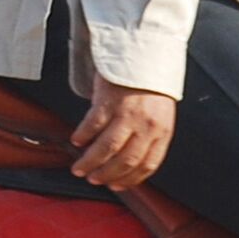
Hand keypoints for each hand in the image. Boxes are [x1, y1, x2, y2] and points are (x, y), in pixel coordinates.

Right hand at [70, 73, 177, 188]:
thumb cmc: (150, 84)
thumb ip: (150, 136)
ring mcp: (127, 114)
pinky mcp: (109, 101)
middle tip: (93, 180)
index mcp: (162, 131)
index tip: (116, 186)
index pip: (147, 165)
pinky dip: (83, 136)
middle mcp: (146, 126)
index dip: (129, 180)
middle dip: (106, 175)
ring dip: (90, 162)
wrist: (145, 51)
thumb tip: (130, 164)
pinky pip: (92, 125)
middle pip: (125, 161)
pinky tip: (76, 141)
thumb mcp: (160, 113)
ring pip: (107, 148)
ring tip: (79, 169)